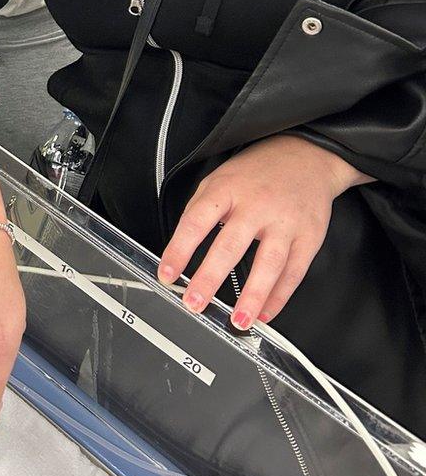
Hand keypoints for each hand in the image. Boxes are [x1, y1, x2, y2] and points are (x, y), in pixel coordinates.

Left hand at [158, 135, 367, 330]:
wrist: (306, 155)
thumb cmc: (257, 172)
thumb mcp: (219, 178)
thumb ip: (200, 210)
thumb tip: (179, 248)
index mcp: (227, 190)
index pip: (196, 222)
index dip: (178, 250)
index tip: (166, 274)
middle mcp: (257, 206)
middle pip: (230, 245)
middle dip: (210, 278)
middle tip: (194, 303)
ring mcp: (285, 222)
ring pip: (268, 264)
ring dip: (252, 297)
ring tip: (237, 320)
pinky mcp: (309, 237)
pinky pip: (294, 273)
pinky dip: (279, 298)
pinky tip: (265, 313)